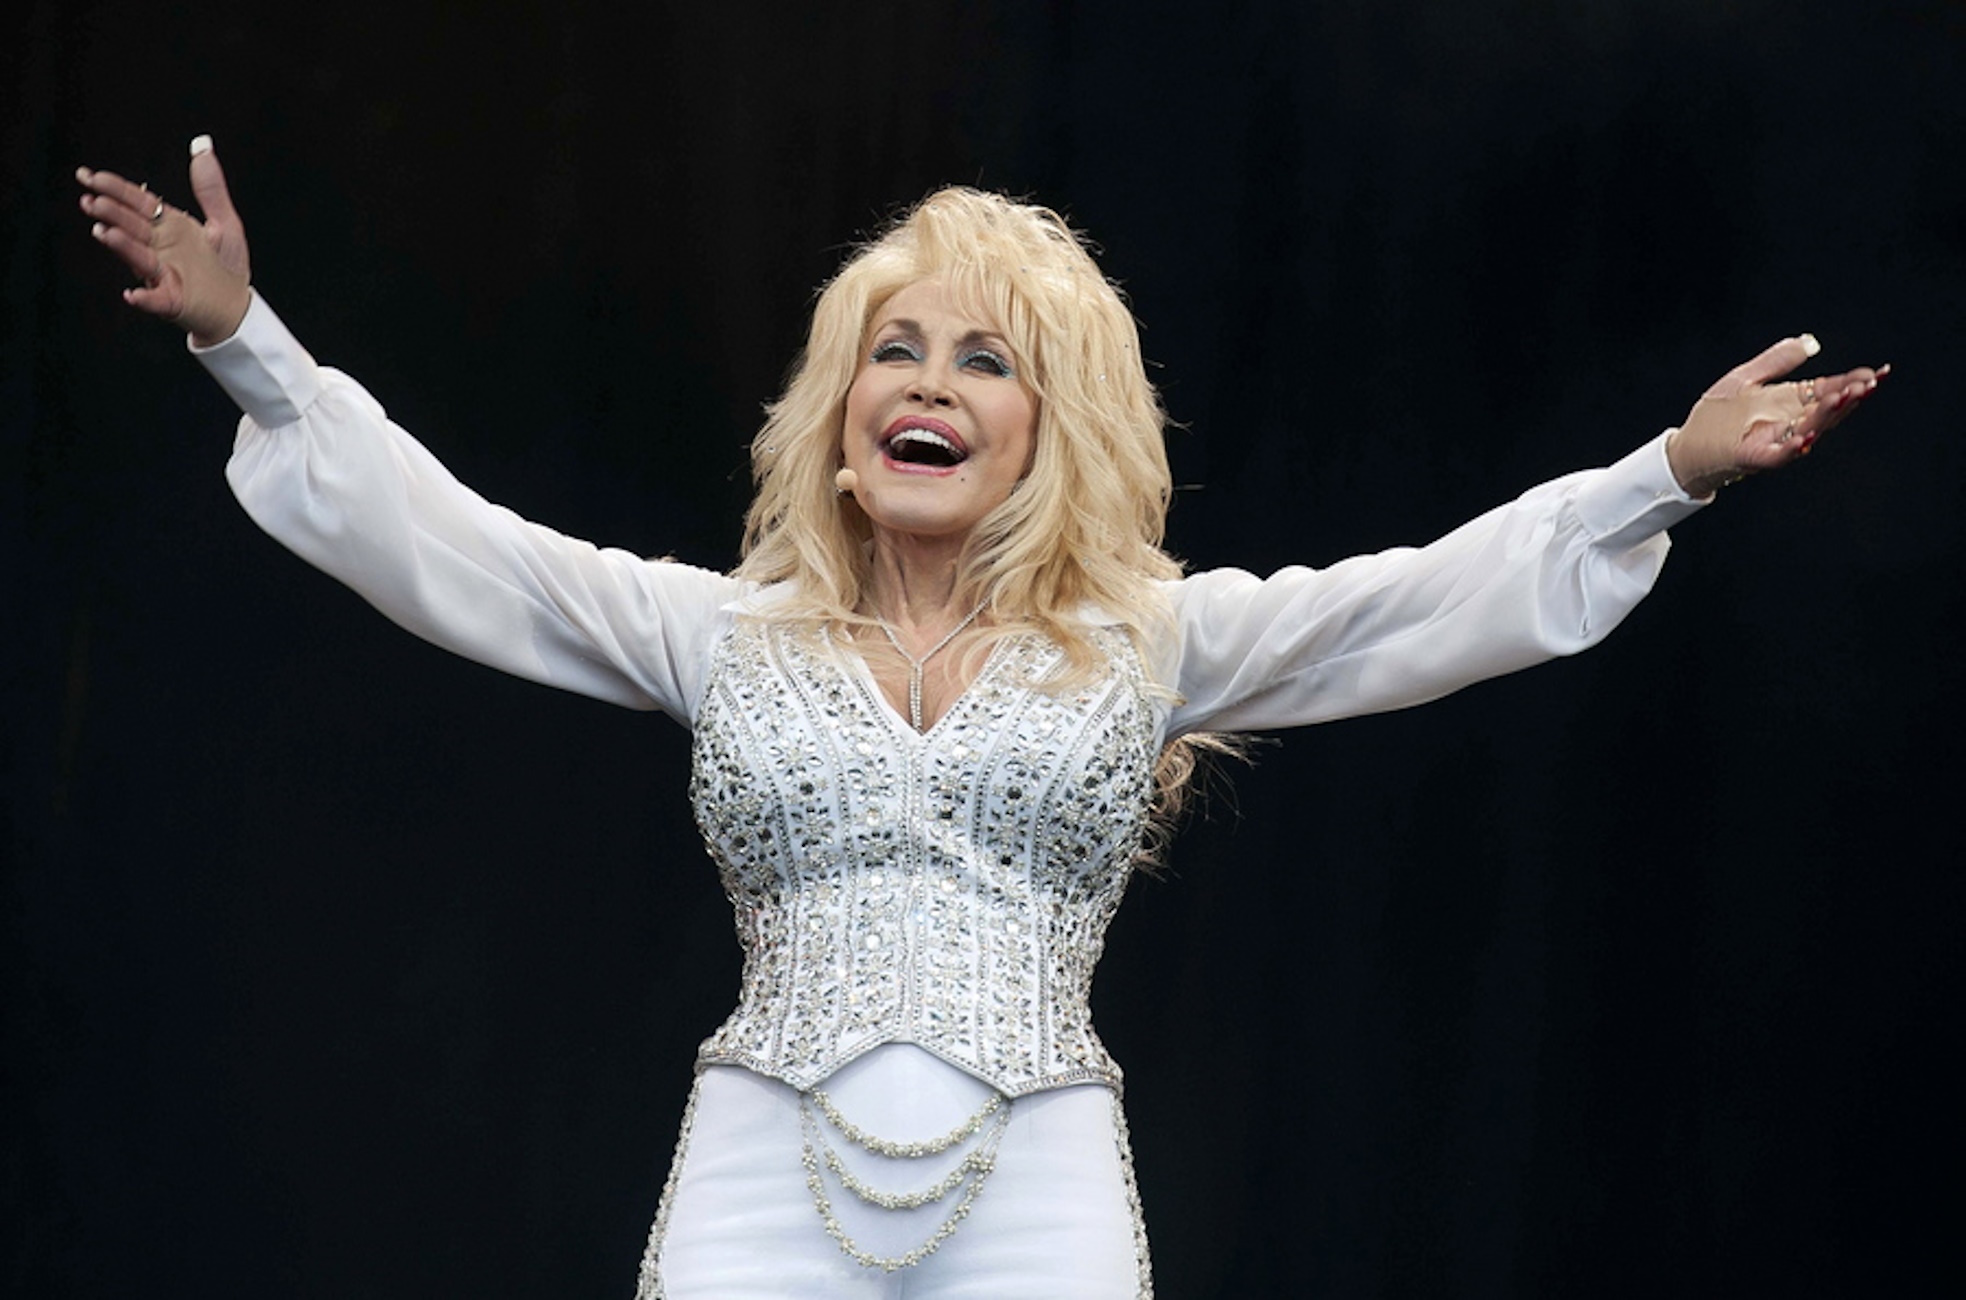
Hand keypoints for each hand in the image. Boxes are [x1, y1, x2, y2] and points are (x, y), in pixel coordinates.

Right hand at [77, 136, 252, 346]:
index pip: (138, 203)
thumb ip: (210, 188)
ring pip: (138, 257)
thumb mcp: (224, 222)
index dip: (114, 189)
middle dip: (113, 213)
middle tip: (91, 201)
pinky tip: (132, 294)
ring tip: (105, 233)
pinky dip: (144, 297)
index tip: (88, 176)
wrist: (237, 306)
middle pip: (132, 226)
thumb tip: (202, 145)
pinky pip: (155, 300)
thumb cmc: (226, 266)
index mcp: (169, 226)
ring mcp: (163, 274)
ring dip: (122, 246)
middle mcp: (160, 247)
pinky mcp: (172, 301)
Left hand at [1667, 335, 1888, 496]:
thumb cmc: (1717, 413)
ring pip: (1809, 429)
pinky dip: (1792, 448)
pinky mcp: (1754, 456)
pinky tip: (1806, 439)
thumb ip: (1777, 360)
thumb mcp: (1747, 378)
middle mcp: (1789, 422)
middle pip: (1826, 410)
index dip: (1852, 382)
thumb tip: (1812, 342)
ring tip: (1845, 399)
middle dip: (1848, 398)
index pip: (1829, 390)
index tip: (1878, 372)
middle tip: (1868, 384)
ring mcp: (1774, 440)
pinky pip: (1778, 455)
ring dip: (1827, 416)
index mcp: (1790, 402)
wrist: (1688, 444)